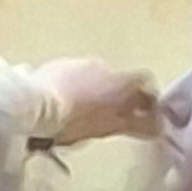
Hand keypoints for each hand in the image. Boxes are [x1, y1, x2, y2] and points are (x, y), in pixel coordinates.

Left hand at [28, 59, 162, 145]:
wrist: (33, 104)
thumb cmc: (74, 120)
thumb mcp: (109, 127)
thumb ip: (137, 124)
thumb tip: (158, 126)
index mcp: (119, 81)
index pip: (145, 82)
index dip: (148, 97)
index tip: (145, 113)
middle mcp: (103, 66)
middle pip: (120, 80)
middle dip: (119, 96)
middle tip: (111, 116)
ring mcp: (79, 63)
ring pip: (97, 77)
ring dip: (96, 90)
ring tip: (84, 111)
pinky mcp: (58, 64)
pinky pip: (76, 75)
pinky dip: (76, 87)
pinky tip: (65, 102)